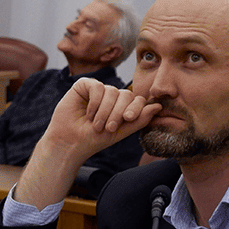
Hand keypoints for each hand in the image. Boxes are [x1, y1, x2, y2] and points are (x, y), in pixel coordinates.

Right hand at [16, 78, 161, 208]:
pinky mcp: (84, 85)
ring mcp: (98, 90)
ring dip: (105, 111)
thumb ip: (139, 119)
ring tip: (96, 125)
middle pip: (126, 95)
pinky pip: (97, 86)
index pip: (136, 100)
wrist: (70, 142)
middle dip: (118, 113)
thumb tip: (158, 106)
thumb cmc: (94, 139)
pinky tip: (88, 114)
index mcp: (122, 106)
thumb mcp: (120, 131)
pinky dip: (95, 102)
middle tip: (109, 128)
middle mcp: (111, 96)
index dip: (135, 107)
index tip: (128, 119)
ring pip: (112, 91)